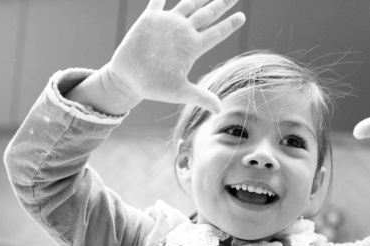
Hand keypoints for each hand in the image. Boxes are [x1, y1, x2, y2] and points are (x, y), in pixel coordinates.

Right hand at [104, 0, 244, 114]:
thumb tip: (220, 110)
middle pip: (207, 14)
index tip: (242, 17)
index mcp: (192, 47)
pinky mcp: (150, 19)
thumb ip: (200, 97)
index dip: (229, 25)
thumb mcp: (179, 92)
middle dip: (220, 4)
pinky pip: (157, 0)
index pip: (216, 33)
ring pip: (188, 4)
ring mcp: (167, 24)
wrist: (128, 79)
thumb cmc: (154, 87)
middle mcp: (182, 32)